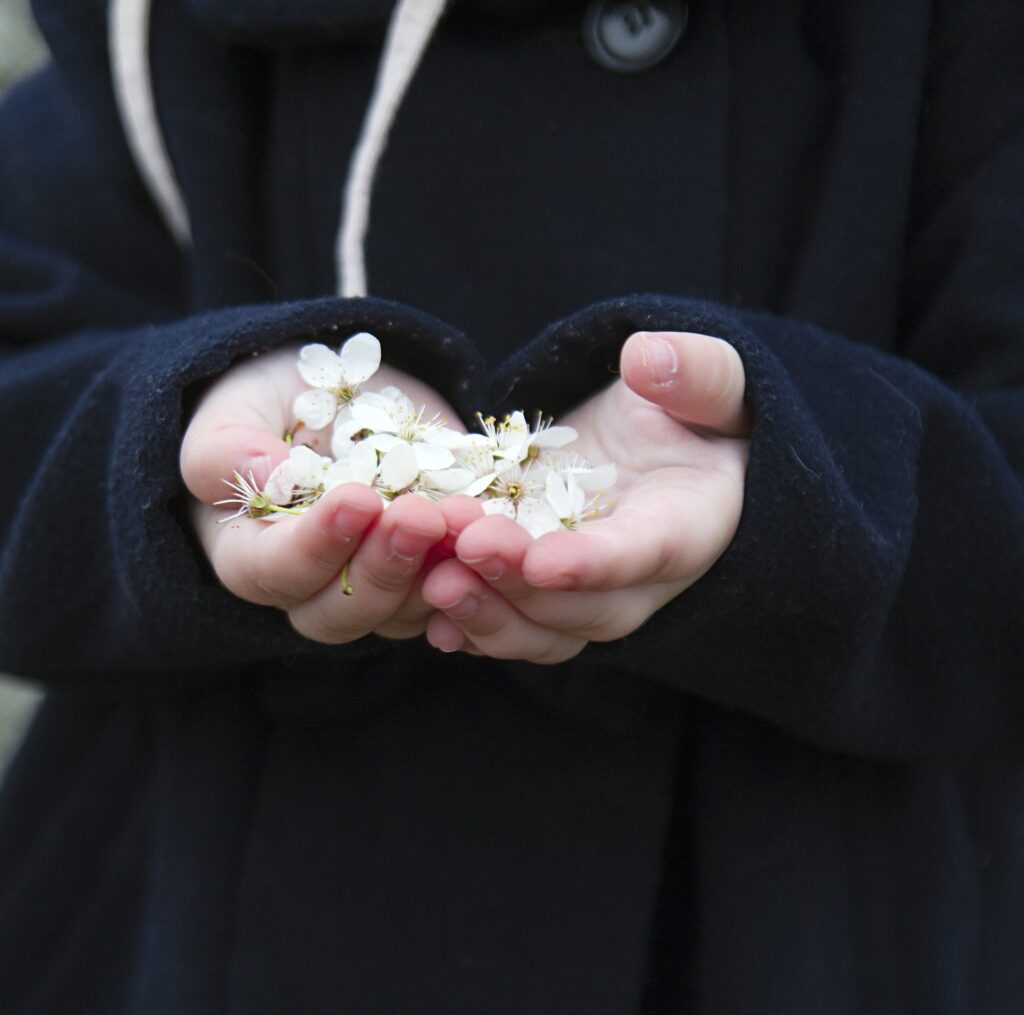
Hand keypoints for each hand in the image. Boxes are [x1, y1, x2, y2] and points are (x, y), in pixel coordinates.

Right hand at [180, 344, 465, 643]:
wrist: (347, 400)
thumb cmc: (277, 404)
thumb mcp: (239, 404)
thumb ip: (228, 446)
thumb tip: (263, 473)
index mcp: (249, 553)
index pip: (272, 570)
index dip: (315, 544)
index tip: (358, 500)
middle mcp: (310, 588)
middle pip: (338, 614)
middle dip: (383, 567)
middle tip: (419, 518)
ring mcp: (373, 590)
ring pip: (400, 616)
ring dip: (435, 573)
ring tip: (463, 518)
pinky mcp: (425, 580)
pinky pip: (450, 600)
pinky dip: (473, 575)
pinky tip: (492, 537)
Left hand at [421, 331, 750, 662]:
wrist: (665, 450)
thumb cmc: (693, 413)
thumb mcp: (711, 381)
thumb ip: (695, 372)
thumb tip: (647, 357)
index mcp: (687, 527)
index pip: (646, 554)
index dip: (594, 564)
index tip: (542, 561)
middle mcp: (638, 581)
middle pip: (584, 608)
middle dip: (520, 585)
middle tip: (466, 546)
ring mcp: (587, 595)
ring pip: (541, 632)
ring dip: (485, 615)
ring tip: (432, 583)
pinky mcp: (542, 593)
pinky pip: (509, 624)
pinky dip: (466, 623)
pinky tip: (422, 609)